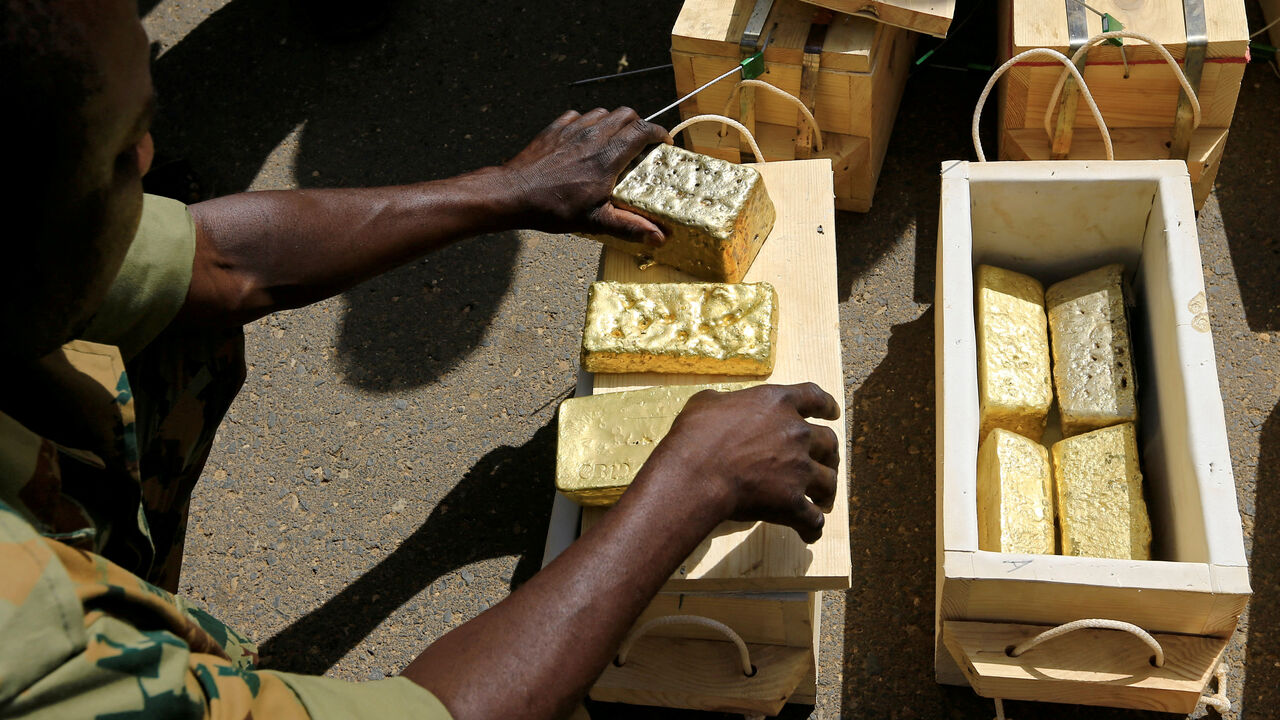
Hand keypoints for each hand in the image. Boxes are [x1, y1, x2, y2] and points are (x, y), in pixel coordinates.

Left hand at [501, 107, 670, 244]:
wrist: (514, 194)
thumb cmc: (554, 208)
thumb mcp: (595, 221)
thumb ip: (629, 226)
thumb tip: (659, 237)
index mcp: (607, 157)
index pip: (642, 131)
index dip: (658, 133)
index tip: (663, 143)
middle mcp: (593, 136)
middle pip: (626, 114)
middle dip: (639, 124)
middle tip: (640, 143)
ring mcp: (572, 129)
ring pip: (603, 112)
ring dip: (614, 123)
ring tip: (614, 142)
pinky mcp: (555, 128)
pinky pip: (579, 116)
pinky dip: (588, 124)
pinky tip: (585, 141)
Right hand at [635, 383, 841, 542]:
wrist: (694, 474)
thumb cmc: (694, 436)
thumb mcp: (706, 403)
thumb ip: (726, 402)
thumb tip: (723, 406)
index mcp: (777, 402)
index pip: (815, 398)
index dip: (827, 406)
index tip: (833, 413)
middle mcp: (796, 432)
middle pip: (829, 441)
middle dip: (830, 454)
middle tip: (827, 462)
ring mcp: (799, 467)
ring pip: (829, 480)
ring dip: (828, 491)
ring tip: (823, 500)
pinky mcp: (793, 501)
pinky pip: (813, 518)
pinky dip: (812, 527)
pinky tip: (808, 533)